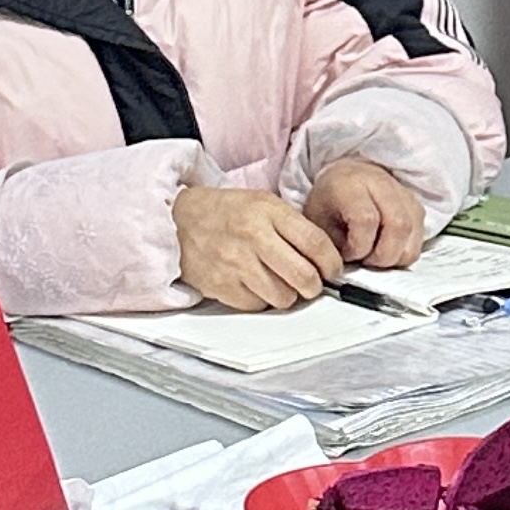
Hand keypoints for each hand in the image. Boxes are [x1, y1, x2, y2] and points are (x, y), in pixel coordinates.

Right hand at [172, 185, 344, 311]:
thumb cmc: (224, 212)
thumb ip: (294, 226)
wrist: (177, 220)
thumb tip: (325, 258)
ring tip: (277, 280)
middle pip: (304, 276)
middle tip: (311, 282)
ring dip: (287, 294)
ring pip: (283, 297)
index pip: (316, 243)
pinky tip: (254, 284)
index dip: (332, 263)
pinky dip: (261, 300)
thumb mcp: (262, 203)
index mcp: (268, 212)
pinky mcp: (220, 285)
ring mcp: (235, 263)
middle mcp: (253, 237)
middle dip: (314, 285)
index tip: (333, 270)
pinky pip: (257, 306)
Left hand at [302, 157, 427, 268]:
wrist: (347, 176)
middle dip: (383, 256)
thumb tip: (350, 267)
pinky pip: (420, 235)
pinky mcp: (416, 206)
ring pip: (412, 232)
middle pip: (398, 225)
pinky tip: (388, 251)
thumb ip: (332, 244)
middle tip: (366, 262)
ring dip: (396, 255)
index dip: (359, 246)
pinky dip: (405, 251)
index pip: (366, 219)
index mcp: (351, 185)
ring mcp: (403, 194)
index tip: (349, 255)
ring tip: (376, 257)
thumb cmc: (330, 200)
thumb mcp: (318, 220)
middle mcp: (381, 185)